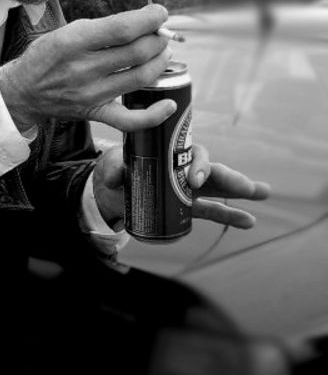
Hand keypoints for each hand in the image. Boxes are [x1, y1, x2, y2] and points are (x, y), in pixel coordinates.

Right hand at [0, 4, 175, 132]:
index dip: (150, 19)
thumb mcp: (67, 30)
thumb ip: (103, 27)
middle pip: (137, 52)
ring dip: (160, 62)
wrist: (22, 91)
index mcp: (74, 41)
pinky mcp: (95, 113)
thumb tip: (144, 21)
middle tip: (160, 34)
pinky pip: (131, 120)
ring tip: (161, 53)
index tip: (160, 13)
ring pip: (141, 77)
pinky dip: (155, 114)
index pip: (123, 28)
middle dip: (158, 38)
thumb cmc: (47, 55)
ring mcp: (91, 94)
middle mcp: (83, 68)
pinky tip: (169, 102)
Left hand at [92, 144, 270, 230]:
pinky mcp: (186, 208)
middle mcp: (183, 169)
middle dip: (231, 178)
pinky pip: (212, 212)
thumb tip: (117, 177)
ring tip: (264, 194)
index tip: (195, 181)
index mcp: (169, 154)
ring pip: (219, 190)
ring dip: (241, 193)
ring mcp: (188, 189)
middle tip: (249, 188)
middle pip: (212, 170)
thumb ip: (112, 170)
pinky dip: (231, 215)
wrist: (111, 191)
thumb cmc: (116, 170)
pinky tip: (249, 221)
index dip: (199, 165)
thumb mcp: (110, 166)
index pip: (192, 154)